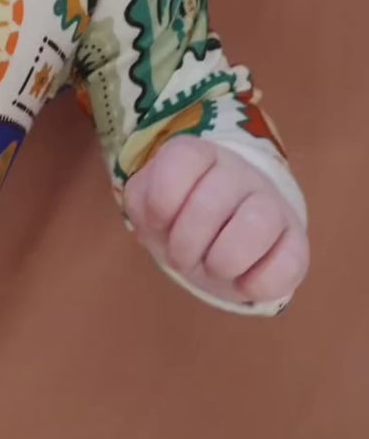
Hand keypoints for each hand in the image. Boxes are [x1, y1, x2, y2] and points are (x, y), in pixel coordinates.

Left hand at [124, 135, 308, 304]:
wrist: (219, 236)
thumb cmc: (177, 215)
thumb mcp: (147, 203)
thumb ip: (142, 200)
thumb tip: (158, 218)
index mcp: (197, 155)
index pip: (181, 159)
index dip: (161, 199)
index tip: (156, 220)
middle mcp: (237, 171)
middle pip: (212, 200)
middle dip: (185, 242)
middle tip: (180, 256)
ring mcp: (271, 203)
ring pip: (257, 223)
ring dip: (222, 260)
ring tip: (211, 267)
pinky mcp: (296, 241)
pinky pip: (289, 262)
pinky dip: (259, 283)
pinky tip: (241, 283)